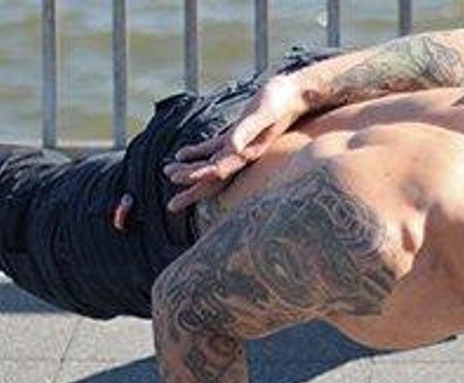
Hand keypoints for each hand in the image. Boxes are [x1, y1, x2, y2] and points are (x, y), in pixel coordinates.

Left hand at [164, 75, 306, 212]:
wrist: (296, 95)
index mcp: (246, 153)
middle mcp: (241, 155)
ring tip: (167, 174)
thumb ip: (247, 130)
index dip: (198, 177)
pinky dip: (197, 153)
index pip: (218, 172)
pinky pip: (213, 149)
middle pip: (213, 178)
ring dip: (189, 170)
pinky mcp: (237, 137)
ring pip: (209, 165)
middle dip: (192, 192)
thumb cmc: (280, 101)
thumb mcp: (263, 113)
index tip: (178, 182)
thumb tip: (232, 148)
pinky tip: (180, 154)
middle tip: (171, 207)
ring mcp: (238, 147)